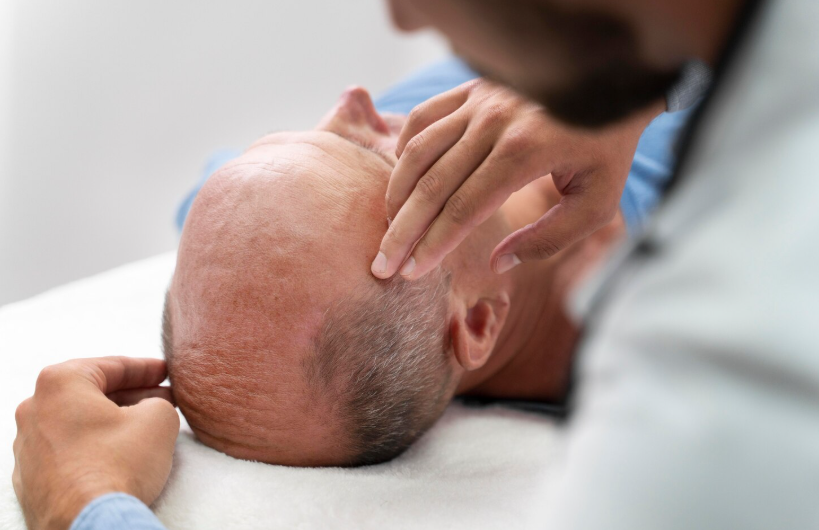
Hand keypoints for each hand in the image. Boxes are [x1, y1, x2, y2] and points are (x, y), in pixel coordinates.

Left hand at [12, 357, 178, 529]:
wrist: (88, 524)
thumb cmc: (118, 466)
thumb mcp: (158, 419)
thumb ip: (159, 402)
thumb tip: (154, 408)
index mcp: (60, 384)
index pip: (111, 366)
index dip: (145, 368)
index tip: (165, 371)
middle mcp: (34, 409)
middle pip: (91, 392)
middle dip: (131, 394)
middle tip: (161, 397)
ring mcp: (28, 446)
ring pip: (78, 421)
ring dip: (112, 420)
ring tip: (145, 427)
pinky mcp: (31, 478)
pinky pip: (67, 450)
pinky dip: (94, 446)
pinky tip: (120, 455)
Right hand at [371, 79, 662, 278]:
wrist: (613, 82)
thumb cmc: (604, 149)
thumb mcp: (595, 203)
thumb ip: (549, 239)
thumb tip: (497, 261)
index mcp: (526, 152)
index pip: (464, 208)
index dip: (434, 245)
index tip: (411, 273)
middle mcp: (495, 123)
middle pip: (433, 186)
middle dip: (403, 231)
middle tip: (383, 264)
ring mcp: (479, 101)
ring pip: (419, 152)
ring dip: (397, 195)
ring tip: (389, 228)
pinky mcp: (471, 88)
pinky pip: (423, 118)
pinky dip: (405, 151)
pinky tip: (403, 182)